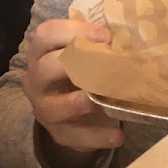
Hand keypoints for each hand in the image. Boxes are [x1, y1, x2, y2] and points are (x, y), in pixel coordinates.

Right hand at [23, 19, 123, 167]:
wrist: (75, 116)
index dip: (74, 31)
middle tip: (105, 62)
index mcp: (42, 53)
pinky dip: (98, 137)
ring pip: (53, 107)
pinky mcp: (60, 133)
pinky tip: (119, 136)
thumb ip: (98, 44)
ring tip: (98, 101)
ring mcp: (45, 109)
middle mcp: (37, 80)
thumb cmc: (82, 75)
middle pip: (45, 67)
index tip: (105, 36)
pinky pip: (76, 136)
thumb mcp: (84, 57)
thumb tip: (130, 32)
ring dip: (77, 102)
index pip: (46, 34)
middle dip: (73, 62)